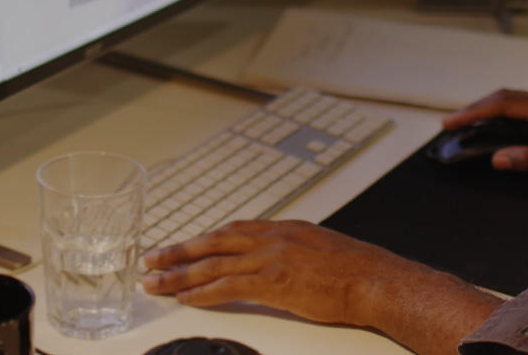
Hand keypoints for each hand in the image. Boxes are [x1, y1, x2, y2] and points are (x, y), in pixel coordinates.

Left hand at [142, 220, 500, 353]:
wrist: (374, 278)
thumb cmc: (356, 269)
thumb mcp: (321, 250)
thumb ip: (295, 253)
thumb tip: (281, 265)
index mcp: (286, 229)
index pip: (234, 230)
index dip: (205, 238)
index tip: (184, 245)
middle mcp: (274, 237)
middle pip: (215, 241)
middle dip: (180, 250)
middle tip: (152, 257)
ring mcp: (272, 257)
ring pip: (214, 263)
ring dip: (180, 273)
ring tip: (156, 282)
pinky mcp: (273, 281)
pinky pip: (227, 286)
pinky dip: (203, 292)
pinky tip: (186, 298)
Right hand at [441, 89, 527, 179]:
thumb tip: (498, 158)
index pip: (502, 104)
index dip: (474, 112)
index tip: (452, 121)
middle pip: (505, 98)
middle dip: (476, 108)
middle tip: (453, 122)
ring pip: (515, 102)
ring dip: (491, 111)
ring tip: (471, 123)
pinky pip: (526, 110)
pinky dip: (506, 116)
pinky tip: (502, 128)